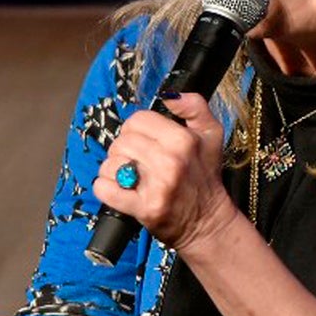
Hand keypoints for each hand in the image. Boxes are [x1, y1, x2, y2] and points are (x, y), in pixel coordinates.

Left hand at [93, 93, 240, 251]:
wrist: (206, 221)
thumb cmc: (204, 176)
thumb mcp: (211, 134)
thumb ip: (195, 106)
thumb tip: (169, 95)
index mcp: (183, 140)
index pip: (137, 120)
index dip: (137, 129)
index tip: (146, 142)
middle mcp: (170, 161)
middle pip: (121, 141)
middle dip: (125, 151)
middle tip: (140, 162)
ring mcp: (156, 186)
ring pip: (110, 163)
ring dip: (115, 170)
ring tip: (131, 177)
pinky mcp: (143, 208)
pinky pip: (104, 189)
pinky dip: (106, 188)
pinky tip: (121, 190)